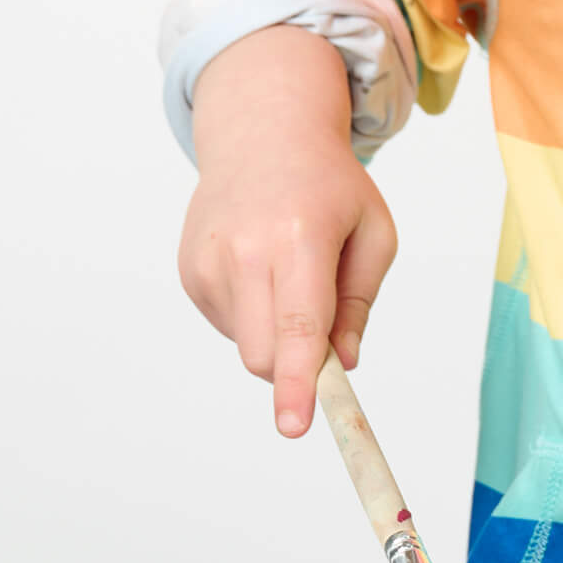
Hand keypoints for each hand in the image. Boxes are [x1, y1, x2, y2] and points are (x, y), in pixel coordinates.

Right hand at [177, 27, 398, 437]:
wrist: (263, 136)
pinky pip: (229, 327)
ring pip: (247, 346)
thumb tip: (341, 363)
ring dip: (277, 335)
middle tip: (325, 328)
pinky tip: (261, 268)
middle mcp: (246, 249)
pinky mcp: (190, 272)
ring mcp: (209, 261)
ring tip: (290, 272)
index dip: (298, 382)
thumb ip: (359, 302)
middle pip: (267, 354)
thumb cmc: (329, 186)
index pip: (299, 325)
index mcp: (301, 236)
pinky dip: (253, 316)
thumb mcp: (372, 232)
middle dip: (298, 363)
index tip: (295, 426)